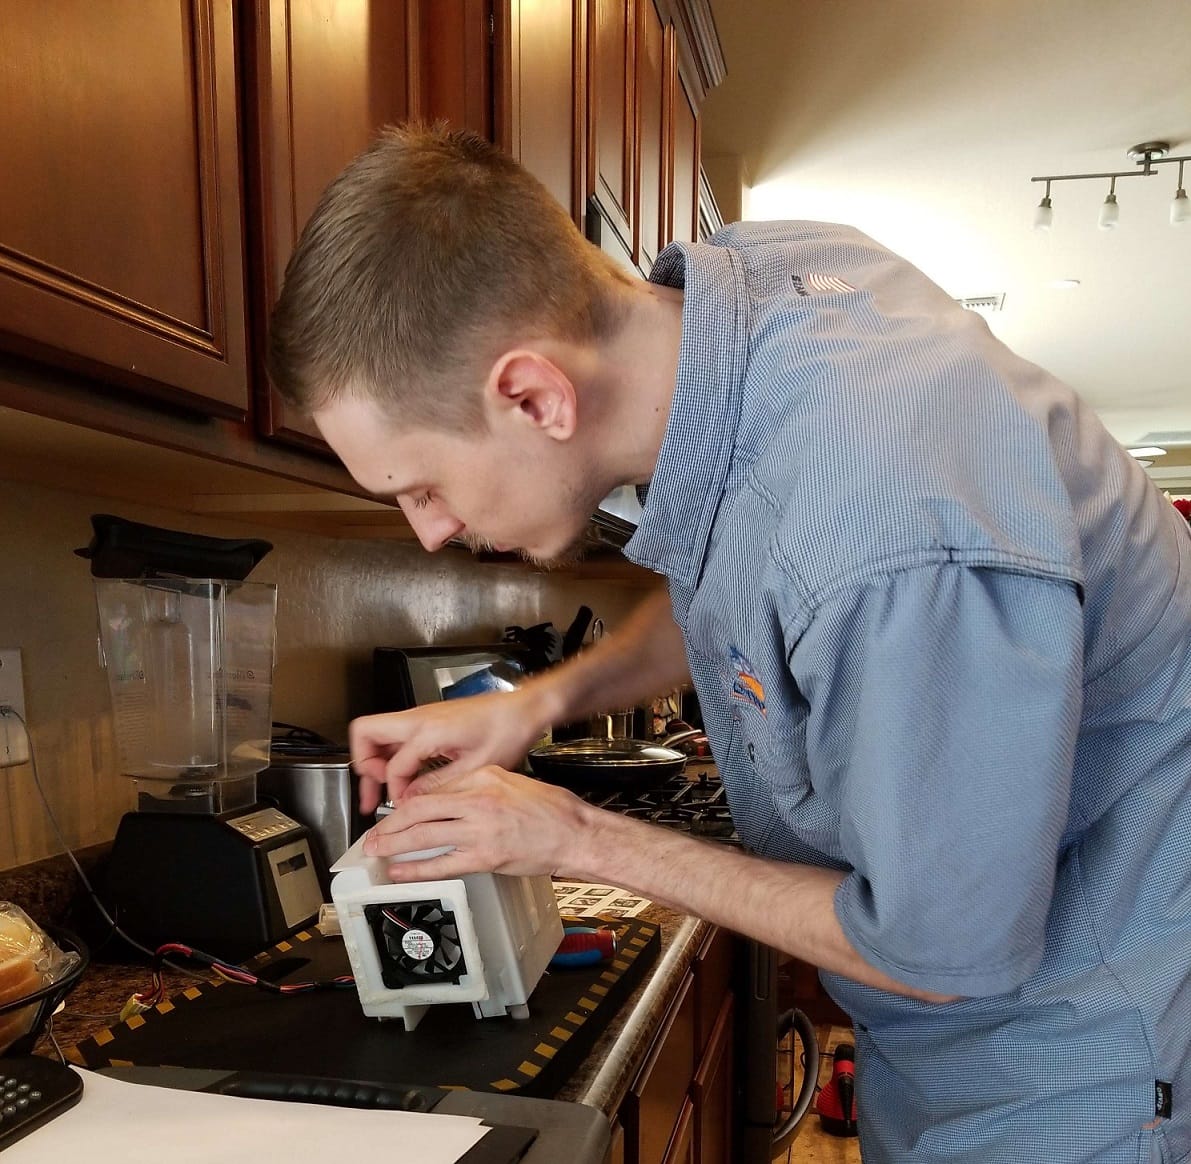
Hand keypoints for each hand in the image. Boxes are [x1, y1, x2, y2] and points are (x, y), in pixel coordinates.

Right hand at [349, 684, 558, 811]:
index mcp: (429, 731)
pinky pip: (396, 736)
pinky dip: (392, 756)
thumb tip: (412, 800)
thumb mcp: (475, 768)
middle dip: (363, 766)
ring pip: (378, 733)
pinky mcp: (429, 719)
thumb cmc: (507, 730)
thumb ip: (438, 785)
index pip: (392, 767)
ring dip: (375, 760)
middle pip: (366, 733)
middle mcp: (420, 719)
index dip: (393, 792)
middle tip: (370, 794)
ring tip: (380, 789)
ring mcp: (422, 716)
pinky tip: (404, 776)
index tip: (401, 807)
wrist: (522, 709)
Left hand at [361, 764, 596, 880]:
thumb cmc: (552, 810)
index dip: (409, 801)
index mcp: (484, 775)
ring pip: (424, 834)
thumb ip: (480, 786)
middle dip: (390, 823)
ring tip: (377, 851)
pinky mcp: (486, 856)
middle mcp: (479, 798)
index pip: (435, 787)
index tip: (397, 812)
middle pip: (420, 808)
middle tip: (373, 834)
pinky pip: (442, 863)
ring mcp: (481, 829)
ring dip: (394, 844)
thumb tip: (450, 800)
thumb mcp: (512, 782)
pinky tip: (401, 871)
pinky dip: (416, 869)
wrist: (576, 833)